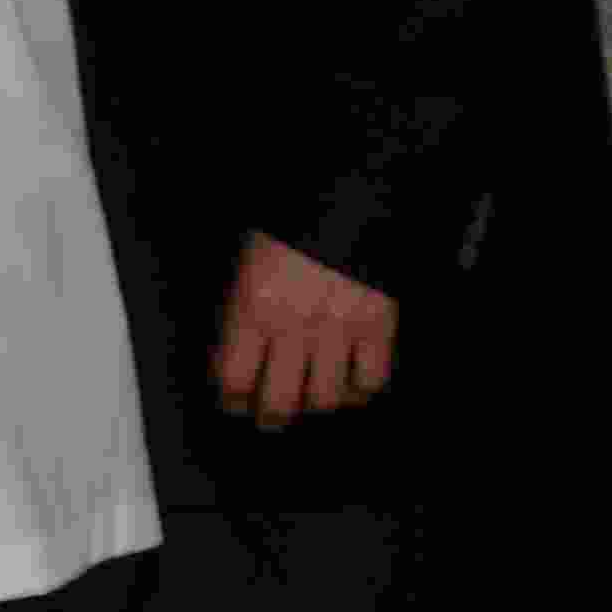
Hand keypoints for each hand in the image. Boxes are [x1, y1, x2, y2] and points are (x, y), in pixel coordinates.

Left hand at [211, 232, 396, 425]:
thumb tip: (240, 352)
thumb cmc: (293, 221)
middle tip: (271, 418)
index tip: (235, 400)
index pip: (234, 378)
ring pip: (325, 399)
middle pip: (279, 402)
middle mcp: (294, 325)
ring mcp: (339, 328)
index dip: (233, 398)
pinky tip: (352, 382)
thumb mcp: (250, 259)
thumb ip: (245, 308)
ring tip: (311, 398)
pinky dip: (360, 389)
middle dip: (271, 417)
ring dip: (316, 404)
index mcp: (253, 306)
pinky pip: (370, 380)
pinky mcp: (378, 326)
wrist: (350, 193)